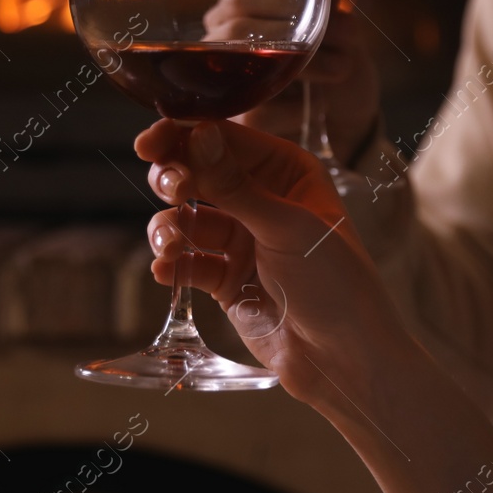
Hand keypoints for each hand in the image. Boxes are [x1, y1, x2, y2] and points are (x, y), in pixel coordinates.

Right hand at [135, 119, 409, 407]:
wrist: (343, 358)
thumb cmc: (335, 282)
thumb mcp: (285, 227)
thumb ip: (234, 184)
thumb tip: (198, 134)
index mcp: (288, 171)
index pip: (225, 139)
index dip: (184, 136)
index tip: (149, 144)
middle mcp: (263, 199)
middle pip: (198, 173)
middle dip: (175, 180)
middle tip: (172, 192)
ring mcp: (244, 239)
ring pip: (186, 219)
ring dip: (169, 228)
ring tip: (170, 245)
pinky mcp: (227, 279)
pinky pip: (188, 262)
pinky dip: (173, 265)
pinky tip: (166, 272)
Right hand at [204, 0, 380, 163]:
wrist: (346, 118)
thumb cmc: (338, 64)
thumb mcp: (344, 29)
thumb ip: (335, 1)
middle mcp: (229, 28)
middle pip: (238, 2)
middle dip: (289, 12)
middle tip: (333, 31)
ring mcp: (226, 71)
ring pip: (242, 50)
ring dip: (300, 57)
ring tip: (341, 66)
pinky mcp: (238, 114)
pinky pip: (259, 106)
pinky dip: (296, 103)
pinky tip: (320, 101)